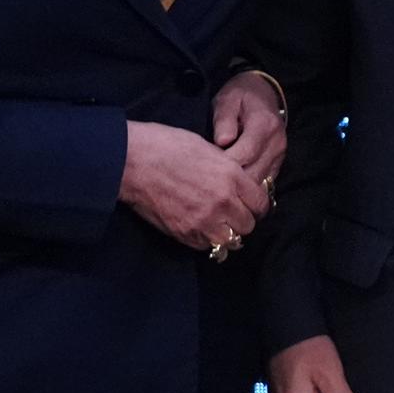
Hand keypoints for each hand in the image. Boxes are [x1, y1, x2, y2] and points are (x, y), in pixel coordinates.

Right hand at [121, 121, 266, 255]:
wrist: (132, 160)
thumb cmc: (167, 146)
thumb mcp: (208, 149)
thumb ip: (229, 171)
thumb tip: (239, 184)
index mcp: (231, 176)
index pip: (261, 203)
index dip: (257, 205)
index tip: (251, 204)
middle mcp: (222, 201)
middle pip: (248, 225)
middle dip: (243, 219)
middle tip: (233, 213)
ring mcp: (203, 220)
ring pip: (231, 240)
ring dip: (227, 233)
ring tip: (218, 223)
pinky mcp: (184, 233)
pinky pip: (206, 246)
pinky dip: (206, 240)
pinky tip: (200, 227)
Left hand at [213, 70, 286, 188]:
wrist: (263, 94)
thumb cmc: (240, 97)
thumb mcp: (227, 100)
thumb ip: (224, 120)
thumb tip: (222, 141)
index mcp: (264, 125)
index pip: (244, 155)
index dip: (224, 165)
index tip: (205, 168)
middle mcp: (276, 143)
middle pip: (252, 174)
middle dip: (229, 181)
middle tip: (207, 182)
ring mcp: (279, 155)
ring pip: (258, 183)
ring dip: (238, 188)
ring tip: (217, 185)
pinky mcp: (278, 164)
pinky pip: (263, 183)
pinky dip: (247, 187)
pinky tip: (232, 186)